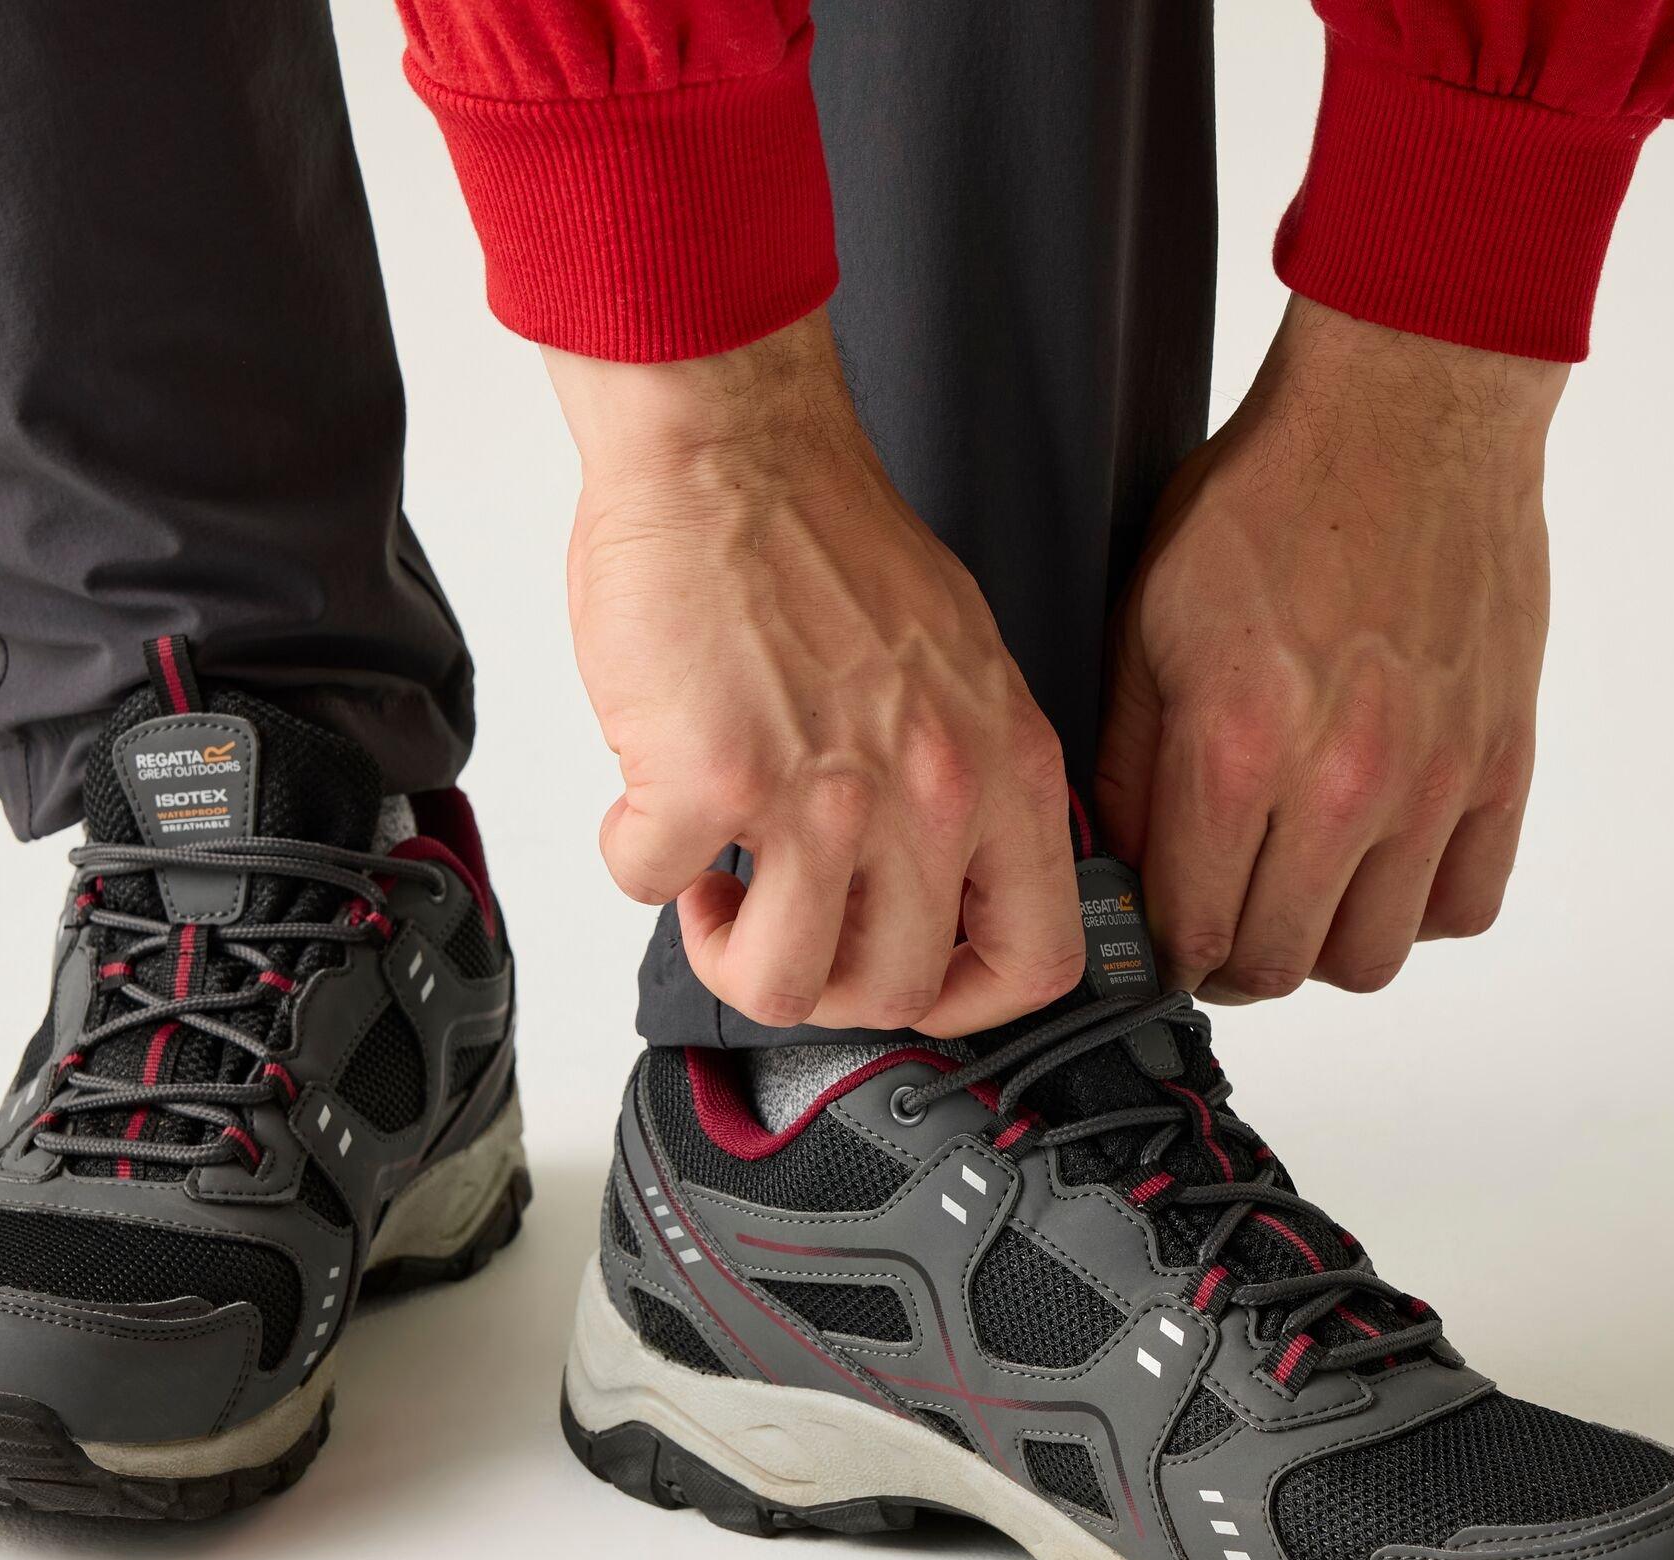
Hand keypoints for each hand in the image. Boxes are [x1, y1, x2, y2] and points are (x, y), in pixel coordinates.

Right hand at [546, 312, 1081, 1035]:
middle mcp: (931, 794)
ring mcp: (824, 796)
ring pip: (782, 984)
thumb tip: (932, 884)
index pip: (1037, 960)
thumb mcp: (961, 672)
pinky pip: (653, 888)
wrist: (733, 443)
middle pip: (894, 992)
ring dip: (727, 949)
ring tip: (712, 878)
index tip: (910, 980)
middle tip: (782, 920)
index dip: (969, 1002)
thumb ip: (967, 784)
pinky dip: (636, 860)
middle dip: (824, 982)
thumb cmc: (827, 541)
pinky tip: (649, 803)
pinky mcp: (712, 778)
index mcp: (1004, 769)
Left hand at [1098, 297, 1565, 999]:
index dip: (1162, 959)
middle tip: (1218, 924)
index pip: (1192, 932)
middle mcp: (1340, 783)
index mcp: (1236, 749)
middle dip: (1230, 961)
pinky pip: (1466, 905)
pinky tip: (1381, 864)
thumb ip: (1127, 762)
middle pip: (1278, 964)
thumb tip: (1121, 867)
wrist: (1409, 410)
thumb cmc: (1272, 499)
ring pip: (1373, 957)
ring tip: (1299, 895)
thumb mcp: (1147, 620)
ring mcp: (1432, 781)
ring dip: (1322, 946)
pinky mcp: (1499, 762)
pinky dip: (1418, 908)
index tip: (1159, 944)